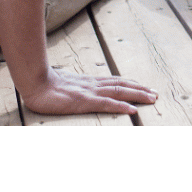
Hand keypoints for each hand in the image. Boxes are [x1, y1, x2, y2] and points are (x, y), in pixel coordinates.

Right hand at [20, 68, 157, 115]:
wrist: (35, 83)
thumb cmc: (45, 85)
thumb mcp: (64, 86)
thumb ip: (75, 87)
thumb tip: (80, 90)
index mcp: (89, 82)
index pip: (114, 81)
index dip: (130, 83)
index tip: (144, 86)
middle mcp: (93, 85)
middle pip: (122, 85)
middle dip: (140, 89)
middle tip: (156, 94)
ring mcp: (90, 92)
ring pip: (119, 92)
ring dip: (137, 95)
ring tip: (152, 99)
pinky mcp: (84, 101)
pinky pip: (107, 104)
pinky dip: (121, 106)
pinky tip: (132, 110)